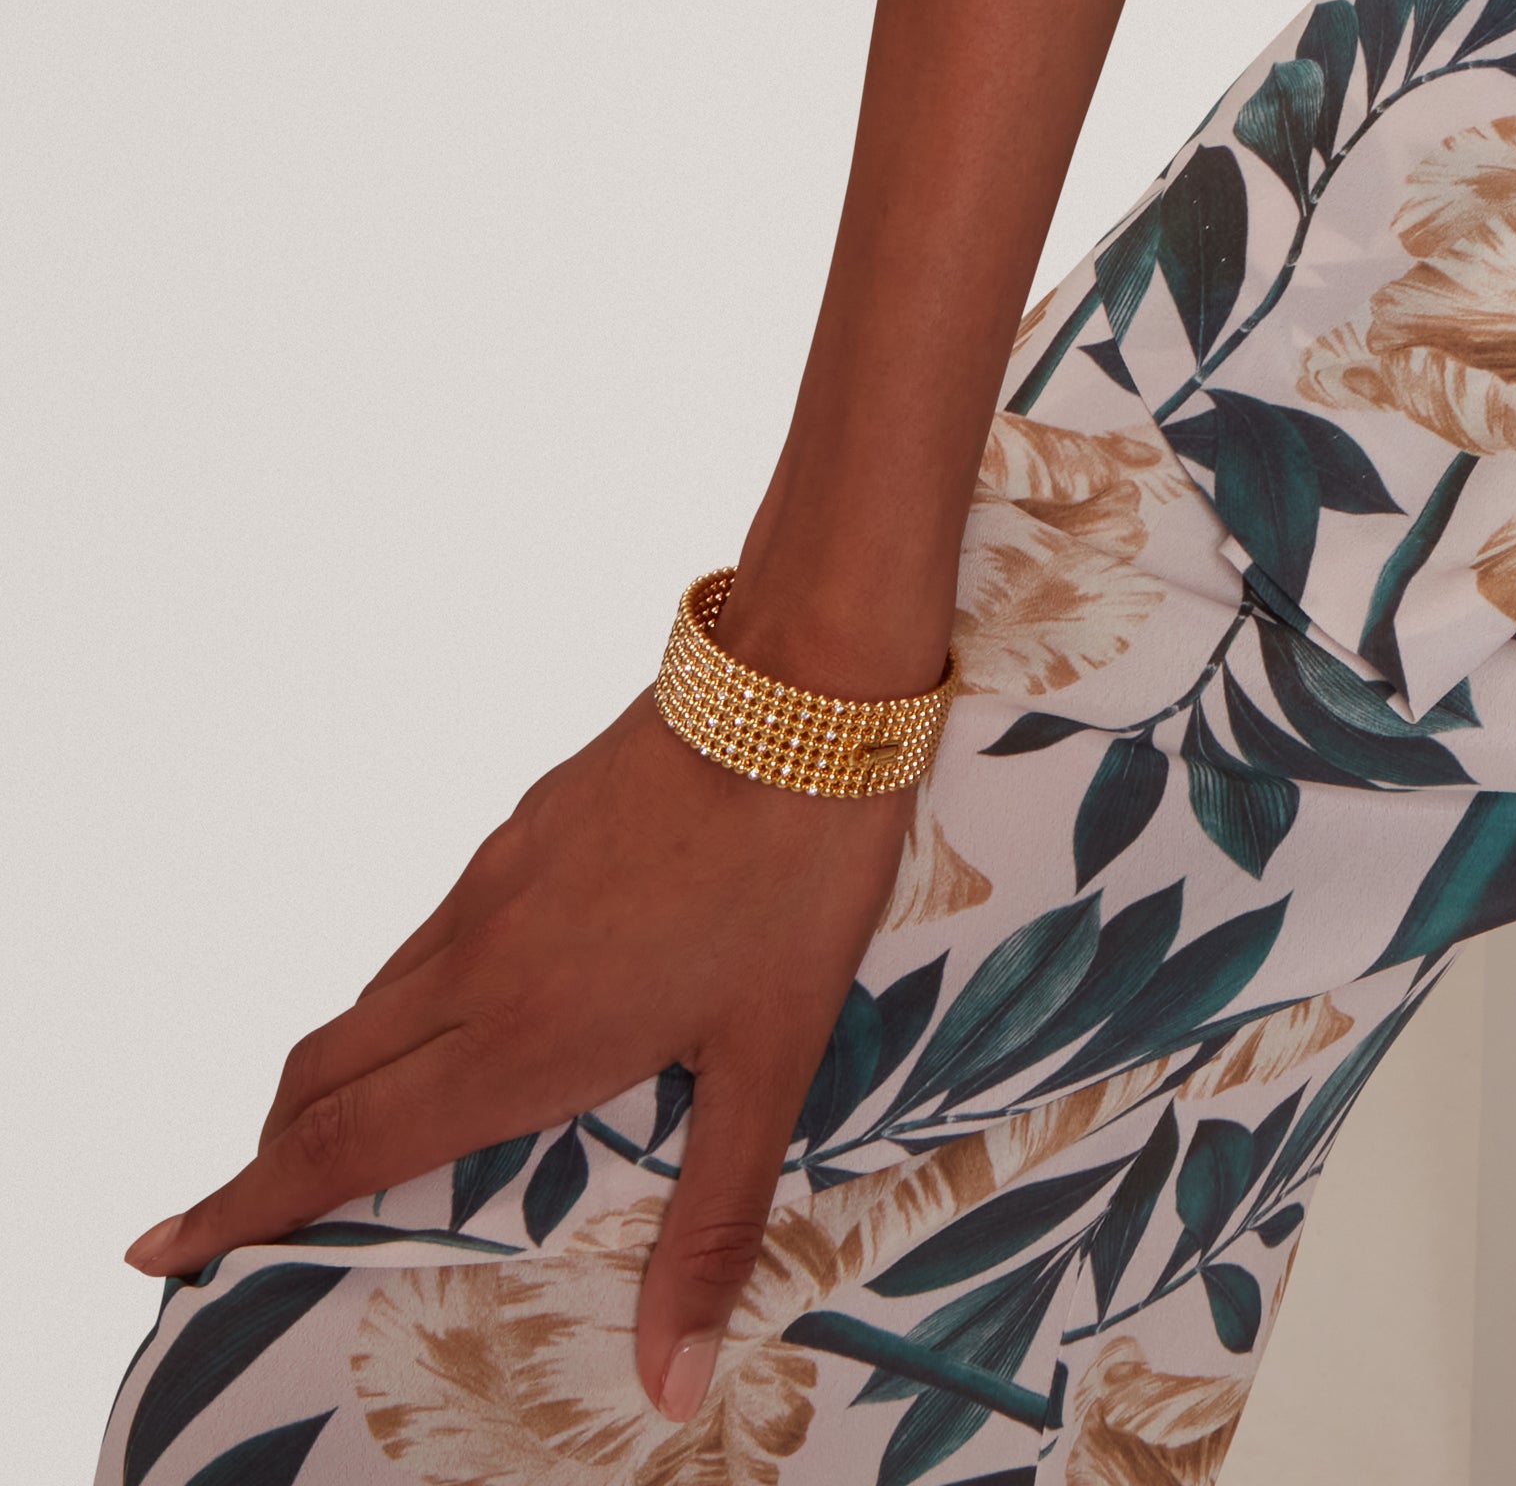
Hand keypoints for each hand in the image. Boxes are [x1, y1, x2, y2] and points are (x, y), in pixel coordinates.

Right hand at [125, 693, 906, 1418]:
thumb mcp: (771, 1063)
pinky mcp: (525, 824)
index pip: (343, 1144)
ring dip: (341, 1073)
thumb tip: (674, 1386)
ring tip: (353, 1128)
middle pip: (328, 1073)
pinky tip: (468, 1007)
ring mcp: (495, 882)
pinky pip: (436, 934)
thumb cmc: (796, 875)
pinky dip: (407, 997)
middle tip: (247, 1211)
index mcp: (519, 1037)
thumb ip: (712, 1224)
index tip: (162, 1245)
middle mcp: (479, 962)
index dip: (245, 1202)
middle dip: (273, 1152)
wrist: (802, 680)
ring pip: (378, 998)